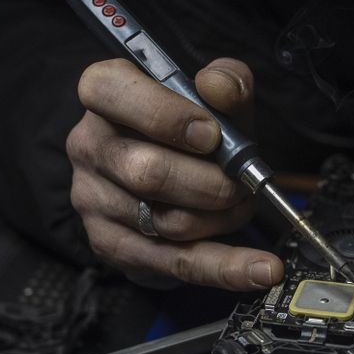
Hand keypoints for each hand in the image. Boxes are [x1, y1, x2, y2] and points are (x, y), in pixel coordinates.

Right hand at [66, 57, 283, 289]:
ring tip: (242, 206)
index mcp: (104, 93)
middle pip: (147, 171)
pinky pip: (177, 262)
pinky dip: (228, 267)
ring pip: (165, 221)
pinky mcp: (111, 245)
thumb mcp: (216, 100)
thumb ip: (226, 83)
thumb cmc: (192, 131)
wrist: (174, 182)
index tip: (211, 134)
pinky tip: (263, 269)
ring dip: (221, 218)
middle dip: (211, 183)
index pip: (111, 91)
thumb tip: (218, 86)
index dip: (163, 114)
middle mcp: (89, 145)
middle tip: (243, 183)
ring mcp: (94, 199)